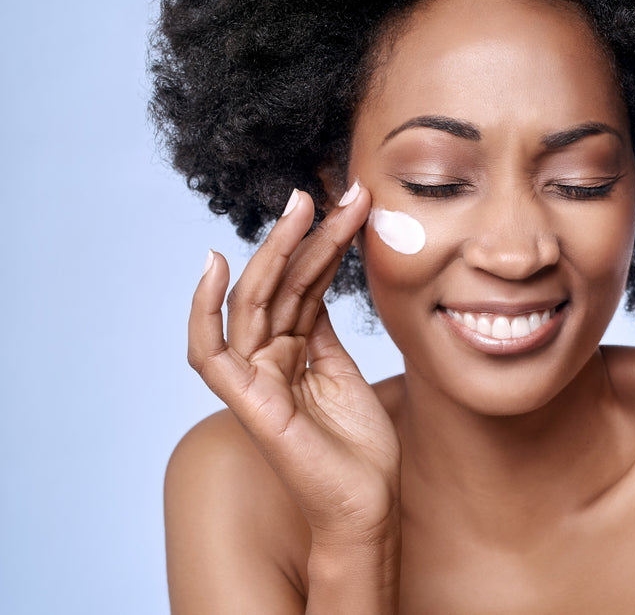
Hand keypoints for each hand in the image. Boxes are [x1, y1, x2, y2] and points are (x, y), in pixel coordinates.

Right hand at [187, 185, 399, 541]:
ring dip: (276, 250)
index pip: (303, 285)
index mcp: (292, 351)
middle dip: (303, 236)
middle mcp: (267, 358)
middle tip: (328, 192)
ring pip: (254, 302)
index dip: (322, 244)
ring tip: (302, 206)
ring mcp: (253, 377)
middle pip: (280, 285)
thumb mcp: (343, 371)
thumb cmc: (359, 446)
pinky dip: (204, 309)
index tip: (350, 205)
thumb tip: (316, 282)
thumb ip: (320, 329)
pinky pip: (210, 352)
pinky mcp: (245, 401)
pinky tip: (216, 264)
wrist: (368, 503)